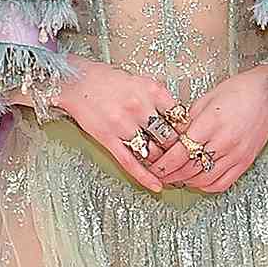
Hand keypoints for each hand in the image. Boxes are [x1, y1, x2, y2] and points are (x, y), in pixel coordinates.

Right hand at [54, 57, 181, 192]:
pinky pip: (130, 162)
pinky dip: (145, 177)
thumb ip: (159, 99)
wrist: (77, 80)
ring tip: (166, 168)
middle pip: (169, 137)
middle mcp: (140, 107)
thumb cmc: (108, 80)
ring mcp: (123, 124)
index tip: (190, 140)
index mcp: (152, 90)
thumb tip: (178, 119)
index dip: (187, 132)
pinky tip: (156, 186)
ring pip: (153, 152)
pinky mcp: (108, 138)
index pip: (180, 117)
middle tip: (181, 158)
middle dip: (176, 150)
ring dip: (161, 162)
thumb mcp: (141, 81)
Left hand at [154, 64, 267, 194]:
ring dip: (186, 181)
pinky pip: (222, 183)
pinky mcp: (245, 162)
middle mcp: (225, 142)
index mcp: (211, 124)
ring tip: (175, 177)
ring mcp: (236, 155)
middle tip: (159, 174)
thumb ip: (188, 121)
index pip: (180, 152)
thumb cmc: (238, 91)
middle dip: (170, 174)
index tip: (154, 166)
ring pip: (204, 179)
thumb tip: (171, 138)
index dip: (163, 164)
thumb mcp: (206, 99)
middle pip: (189, 169)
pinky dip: (206, 186)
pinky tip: (197, 180)